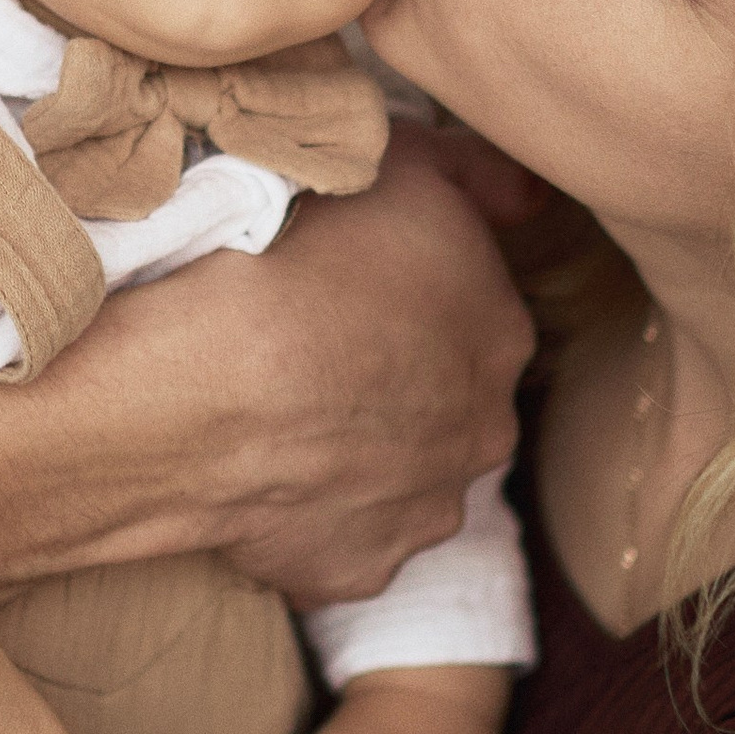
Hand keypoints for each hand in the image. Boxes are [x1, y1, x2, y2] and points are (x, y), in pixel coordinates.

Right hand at [221, 140, 532, 602]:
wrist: (205, 386)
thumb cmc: (296, 261)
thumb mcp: (397, 163)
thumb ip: (477, 175)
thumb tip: (529, 198)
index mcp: (501, 335)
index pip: (468, 313)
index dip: (406, 298)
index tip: (345, 287)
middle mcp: (482, 432)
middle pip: (443, 405)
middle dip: (392, 387)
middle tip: (309, 354)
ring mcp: (421, 511)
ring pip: (396, 479)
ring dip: (353, 456)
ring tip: (275, 417)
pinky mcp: (355, 570)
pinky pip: (334, 542)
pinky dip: (303, 517)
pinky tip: (257, 475)